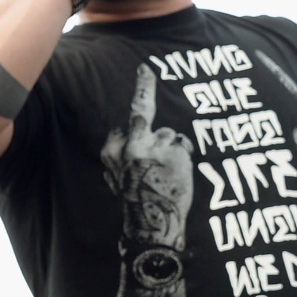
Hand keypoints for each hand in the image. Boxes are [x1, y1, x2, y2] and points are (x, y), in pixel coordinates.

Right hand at [101, 65, 193, 250]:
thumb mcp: (118, 181)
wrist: (152, 227)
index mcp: (112, 152)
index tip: (133, 90)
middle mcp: (132, 144)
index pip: (121, 130)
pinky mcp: (176, 150)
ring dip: (172, 151)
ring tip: (168, 176)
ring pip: (170, 136)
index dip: (129, 135)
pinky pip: (183, 147)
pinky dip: (184, 158)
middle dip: (143, 87)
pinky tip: (177, 176)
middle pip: (141, 111)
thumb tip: (121, 135)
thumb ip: (119, 157)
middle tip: (145, 69)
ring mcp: (156, 145)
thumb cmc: (136, 205)